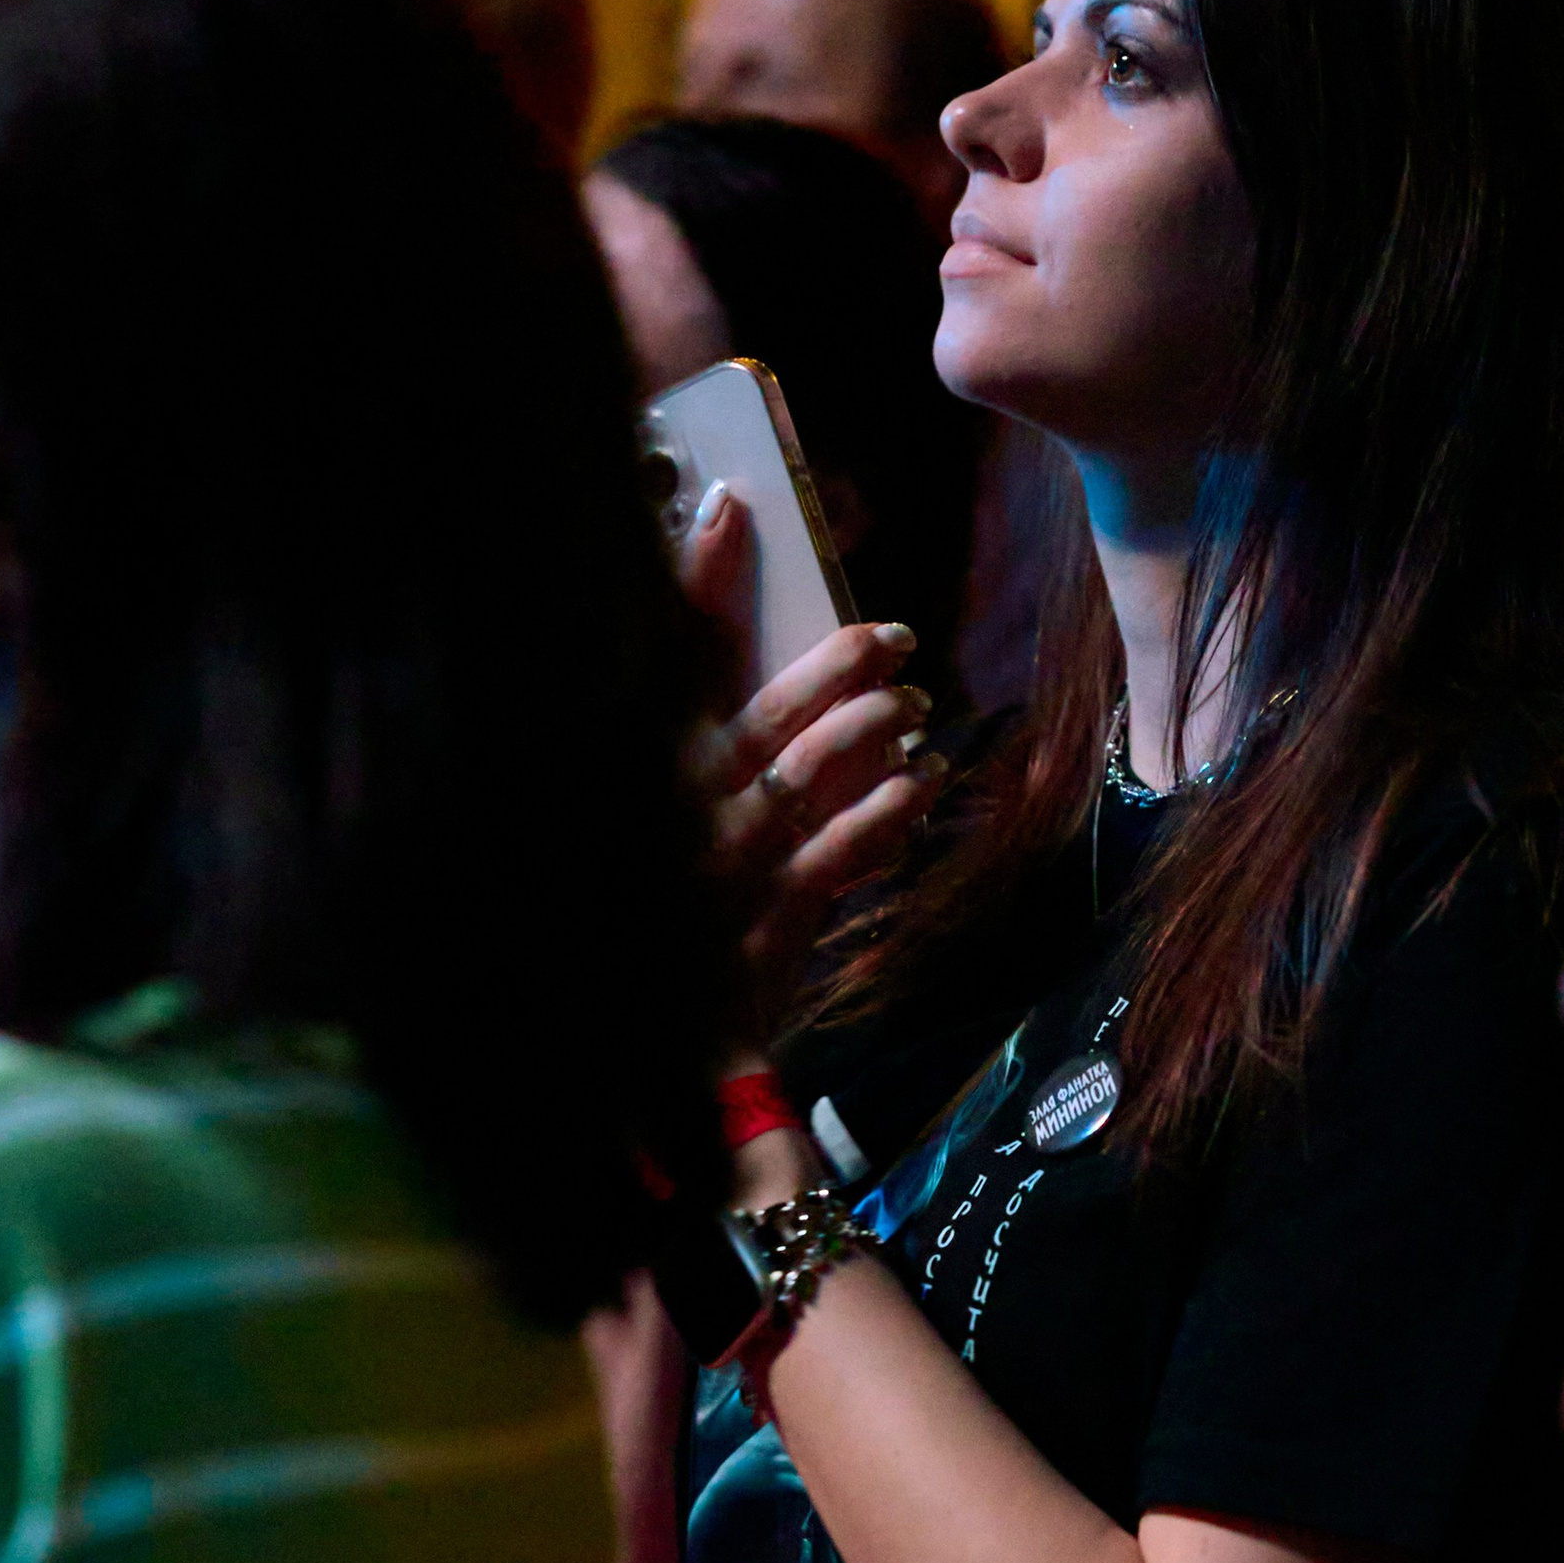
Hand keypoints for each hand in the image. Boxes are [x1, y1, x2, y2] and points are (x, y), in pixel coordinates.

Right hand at [679, 485, 945, 1027]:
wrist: (656, 1053)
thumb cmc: (668, 923)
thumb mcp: (666, 830)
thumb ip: (703, 754)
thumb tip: (796, 683)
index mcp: (642, 778)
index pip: (669, 664)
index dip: (697, 582)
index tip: (731, 509)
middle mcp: (672, 817)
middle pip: (756, 719)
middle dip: (831, 668)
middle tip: (893, 637)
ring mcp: (717, 876)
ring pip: (799, 780)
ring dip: (867, 735)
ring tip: (915, 709)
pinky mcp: (763, 930)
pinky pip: (834, 858)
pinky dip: (883, 817)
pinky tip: (921, 787)